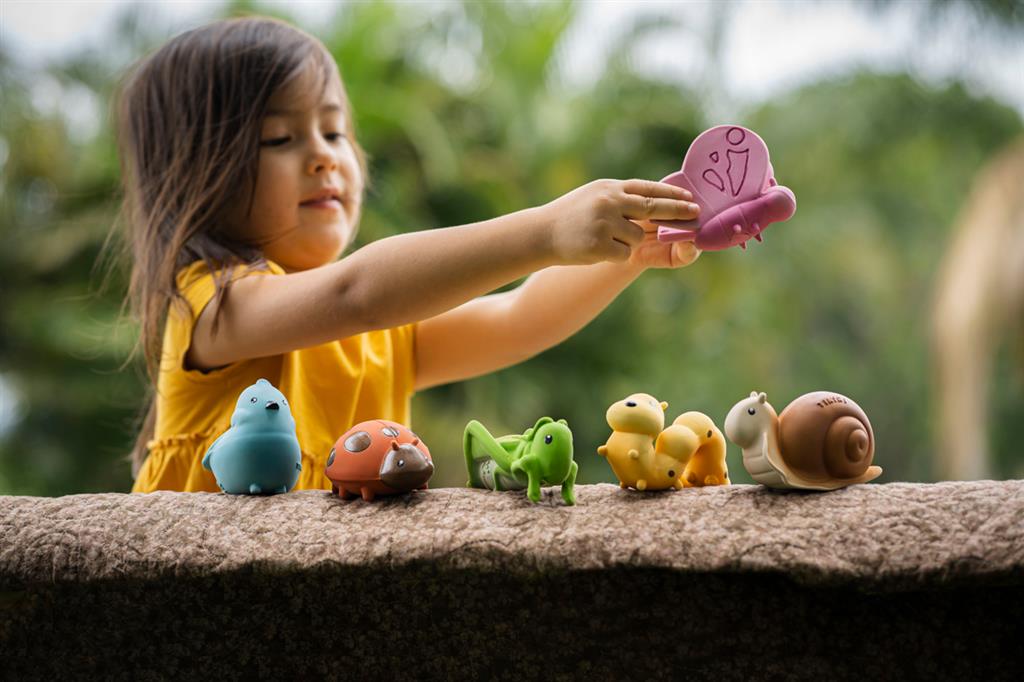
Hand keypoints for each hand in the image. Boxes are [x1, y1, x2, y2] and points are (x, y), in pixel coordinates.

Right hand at [540, 179, 699, 264]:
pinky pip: (624, 253)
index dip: (672, 195)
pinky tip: (595, 250)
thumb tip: (653, 200)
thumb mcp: (594, 196)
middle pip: (654, 208)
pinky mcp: (600, 244)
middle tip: (696, 214)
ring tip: (602, 239)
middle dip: (677, 212)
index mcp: (610, 188)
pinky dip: (614, 255)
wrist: (539, 234)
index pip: (648, 190)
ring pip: (637, 237)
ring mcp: (605, 222)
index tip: (691, 199)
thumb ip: (621, 196)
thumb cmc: (569, 216)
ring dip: (626, 242)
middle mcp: (609, 202)